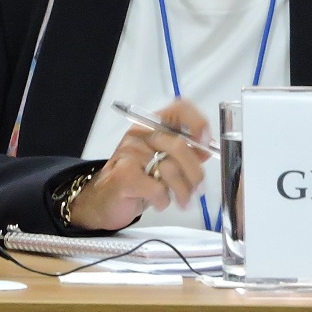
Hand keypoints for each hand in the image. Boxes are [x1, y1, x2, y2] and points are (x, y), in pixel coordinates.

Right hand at [67, 98, 212, 230]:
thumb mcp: (164, 162)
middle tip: (198, 190)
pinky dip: (164, 201)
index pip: (180, 109)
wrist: (103, 199)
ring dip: (183, 192)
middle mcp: (140, 134)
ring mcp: (130, 153)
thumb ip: (186, 153)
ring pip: (171, 169)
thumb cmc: (138, 179)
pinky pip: (158, 190)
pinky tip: (158, 203)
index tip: (206, 143)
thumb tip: (208, 148)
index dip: (198, 123)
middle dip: (195, 173)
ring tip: (182, 201)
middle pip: (180, 144)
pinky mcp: (124, 175)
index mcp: (152, 125)